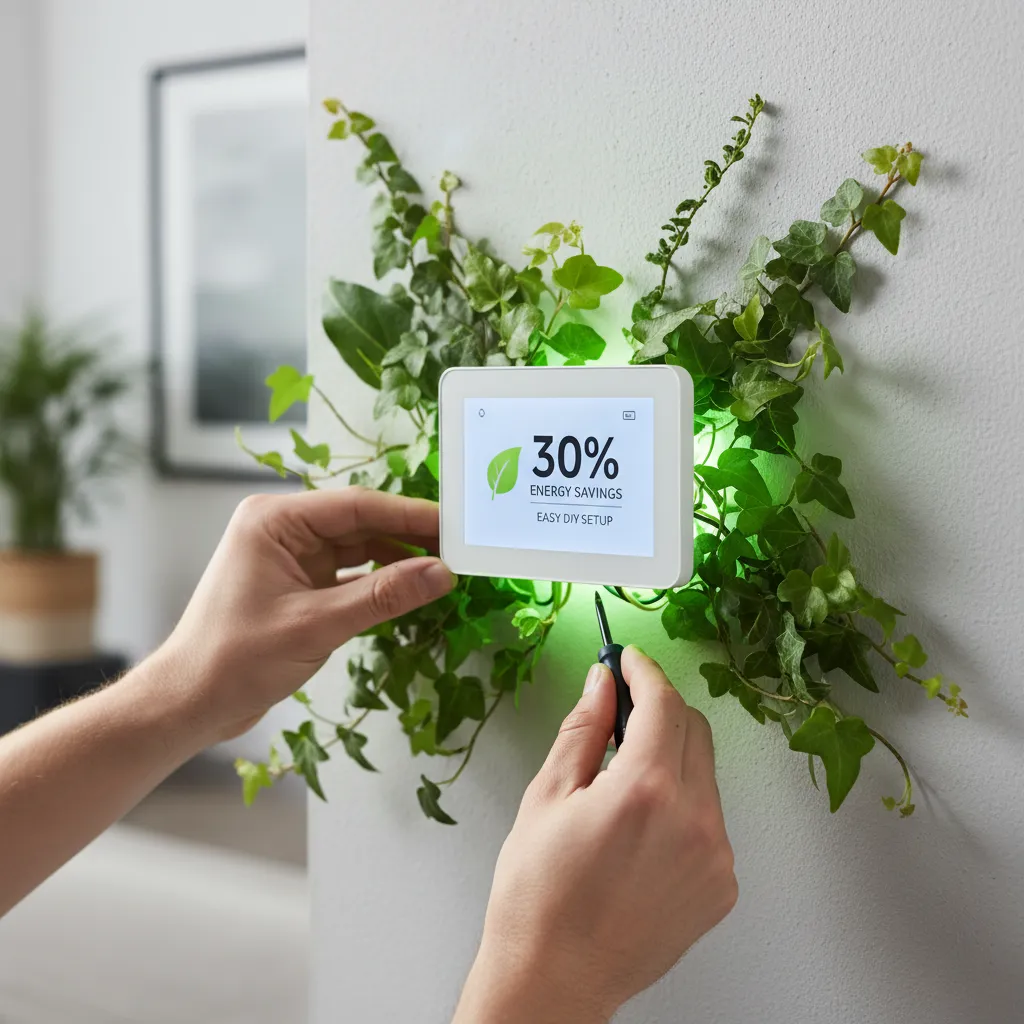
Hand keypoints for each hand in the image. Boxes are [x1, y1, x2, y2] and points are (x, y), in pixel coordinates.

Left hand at [158, 488, 454, 743]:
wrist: (190, 702)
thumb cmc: (235, 659)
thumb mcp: (317, 625)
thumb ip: (383, 597)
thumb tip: (441, 573)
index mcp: (274, 521)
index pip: (356, 507)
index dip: (408, 515)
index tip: (453, 525)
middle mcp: (281, 530)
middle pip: (360, 523)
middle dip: (408, 535)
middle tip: (458, 547)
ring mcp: (289, 557)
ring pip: (357, 548)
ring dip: (397, 559)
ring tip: (443, 568)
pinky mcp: (296, 584)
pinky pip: (348, 573)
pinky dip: (378, 582)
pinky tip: (410, 588)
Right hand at [455, 647, 736, 1023]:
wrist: (556, 978)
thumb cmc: (538, 897)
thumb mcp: (547, 796)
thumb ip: (583, 729)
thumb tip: (602, 683)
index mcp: (644, 791)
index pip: (662, 703)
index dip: (644, 671)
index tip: (629, 661)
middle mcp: (693, 820)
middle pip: (693, 728)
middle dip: (660, 708)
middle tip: (622, 710)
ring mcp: (714, 856)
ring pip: (705, 773)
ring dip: (671, 756)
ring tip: (622, 781)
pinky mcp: (721, 884)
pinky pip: (711, 818)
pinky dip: (682, 803)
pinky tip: (641, 825)